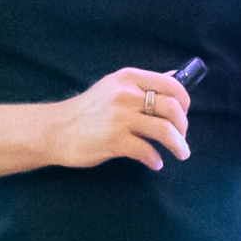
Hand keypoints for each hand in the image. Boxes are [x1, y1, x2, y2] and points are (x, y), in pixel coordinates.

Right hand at [52, 68, 190, 170]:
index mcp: (129, 78)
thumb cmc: (87, 109)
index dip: (185, 102)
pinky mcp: (114, 141)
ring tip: (181, 153)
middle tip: (181, 138)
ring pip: (164, 130)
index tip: (183, 115)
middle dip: (183, 127)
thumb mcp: (114, 86)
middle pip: (172, 108)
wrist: (56, 129)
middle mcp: (126, 94)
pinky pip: (147, 151)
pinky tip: (155, 163)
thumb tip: (175, 77)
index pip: (171, 85)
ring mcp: (120, 118)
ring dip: (179, 145)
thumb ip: (143, 84)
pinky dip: (156, 160)